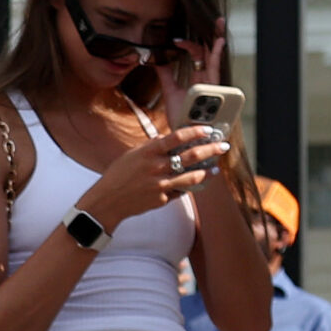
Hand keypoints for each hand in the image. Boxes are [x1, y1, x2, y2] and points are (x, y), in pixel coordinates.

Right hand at [79, 124, 227, 230]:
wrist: (107, 201)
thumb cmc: (119, 174)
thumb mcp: (133, 154)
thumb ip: (153, 147)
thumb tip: (169, 138)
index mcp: (148, 152)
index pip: (176, 138)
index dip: (195, 132)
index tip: (208, 129)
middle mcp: (156, 167)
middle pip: (191, 156)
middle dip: (211, 149)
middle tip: (223, 146)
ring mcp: (161, 185)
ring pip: (192, 177)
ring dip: (207, 171)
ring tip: (216, 168)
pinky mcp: (162, 199)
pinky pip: (181, 191)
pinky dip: (189, 186)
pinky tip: (197, 182)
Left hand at [158, 19, 229, 125]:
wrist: (183, 134)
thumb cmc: (180, 116)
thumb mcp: (170, 91)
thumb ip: (165, 74)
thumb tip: (154, 58)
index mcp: (198, 77)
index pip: (196, 54)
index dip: (187, 44)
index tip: (173, 39)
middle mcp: (207, 78)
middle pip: (210, 51)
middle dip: (212, 35)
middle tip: (214, 18)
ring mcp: (212, 82)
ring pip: (215, 56)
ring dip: (216, 39)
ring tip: (217, 22)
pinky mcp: (213, 87)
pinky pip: (216, 68)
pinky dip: (217, 54)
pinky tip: (219, 42)